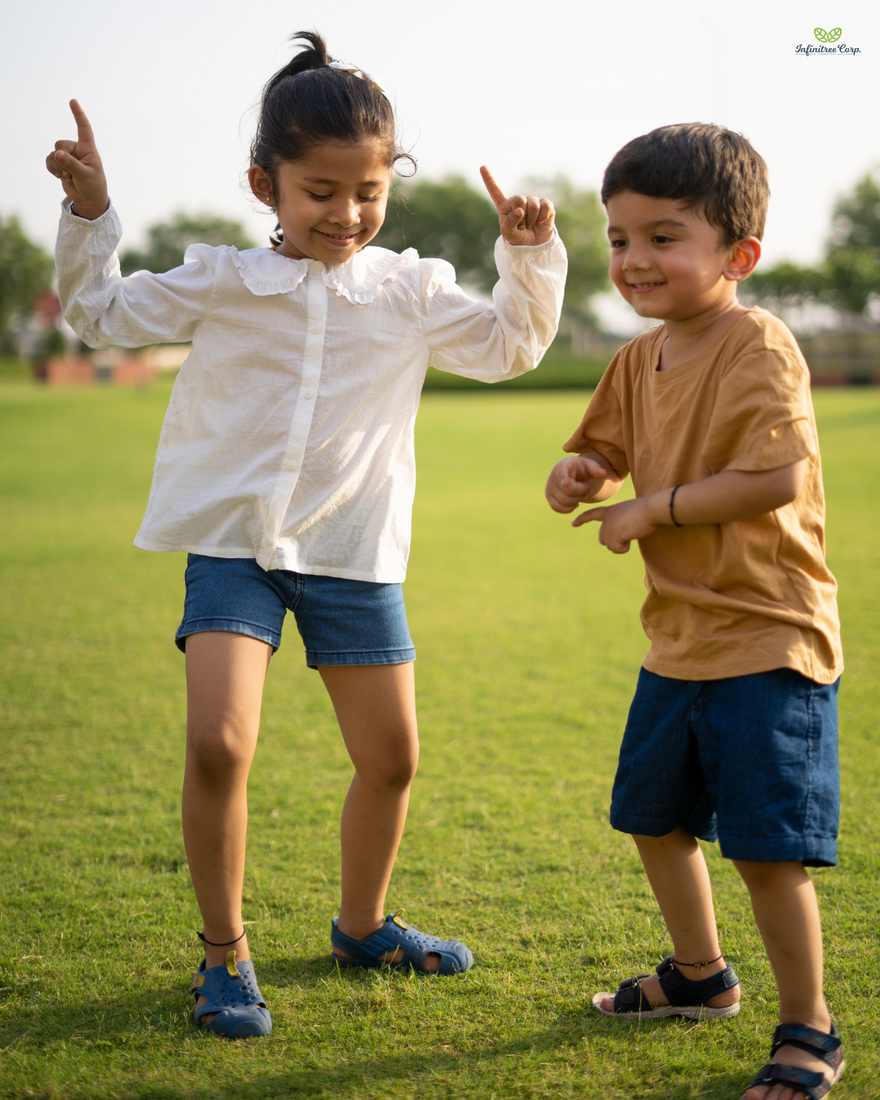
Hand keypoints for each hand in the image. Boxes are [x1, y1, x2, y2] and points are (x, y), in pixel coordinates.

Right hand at [46, 100, 108, 219]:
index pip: (84, 128)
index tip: (73, 101)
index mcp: (88, 149)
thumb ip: (71, 164)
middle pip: (60, 144)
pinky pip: (49, 160)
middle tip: (72, 173)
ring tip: (68, 176)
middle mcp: (77, 149)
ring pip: (53, 153)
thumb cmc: (92, 185)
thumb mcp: (85, 175)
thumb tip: (57, 154)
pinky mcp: (60, 164)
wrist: (88, 198)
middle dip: (63, 159)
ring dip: (58, 167)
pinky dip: (52, 168)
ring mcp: (68, 156)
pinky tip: (60, 176)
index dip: (78, 115)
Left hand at [480, 166, 554, 245]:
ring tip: (530, 225)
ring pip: (533, 204)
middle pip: (519, 199)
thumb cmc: (517, 238)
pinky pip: (545, 206)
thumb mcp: (508, 234)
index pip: (495, 191)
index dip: (489, 179)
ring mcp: (532, 201)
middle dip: (522, 216)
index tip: (482, 167)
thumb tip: (520, 210)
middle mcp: (518, 201)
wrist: (533, 245)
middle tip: (523, 225)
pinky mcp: (546, 204)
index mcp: (504, 206)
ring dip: (532, 220)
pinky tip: (540, 222)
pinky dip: (543, 217)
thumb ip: (509, 223)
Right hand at [546, 455, 611, 512]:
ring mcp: (549, 489)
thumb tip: (603, 474)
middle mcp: (552, 477)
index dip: (563, 478)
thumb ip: (596, 469)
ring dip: (577, 500)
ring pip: (564, 502)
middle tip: (588, 488)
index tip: (566, 483)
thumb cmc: (581, 468)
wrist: (571, 473)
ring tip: (582, 494)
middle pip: (568, 491)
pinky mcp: (549, 498)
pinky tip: (576, 503)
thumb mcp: (589, 466)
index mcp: (562, 466)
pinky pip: (557, 508)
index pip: (561, 473)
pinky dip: (568, 509)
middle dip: (582, 492)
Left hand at [572, 497, 656, 553]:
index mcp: (610, 511)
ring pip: (610, 546)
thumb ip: (621, 526)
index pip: (593, 514)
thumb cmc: (647, 512)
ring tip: (632, 530)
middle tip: (630, 530)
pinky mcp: (612, 534)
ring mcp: (607, 526)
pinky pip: (617, 549)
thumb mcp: (630, 516)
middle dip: (616, 541)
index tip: (573, 523)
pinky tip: (632, 535)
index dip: (583, 519)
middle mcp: (606, 518)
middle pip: (603, 539)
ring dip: (623, 544)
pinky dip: (626, 547)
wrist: (651, 509)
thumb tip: (618, 542)